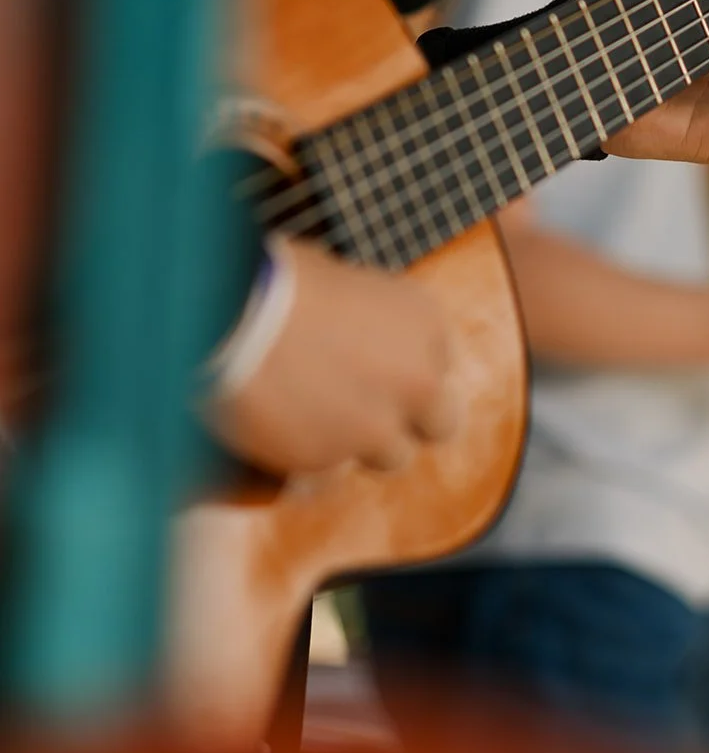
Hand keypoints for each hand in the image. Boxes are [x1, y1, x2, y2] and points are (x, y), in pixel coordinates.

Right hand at [206, 238, 455, 474]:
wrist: (224, 318)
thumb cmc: (272, 279)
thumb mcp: (335, 277)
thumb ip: (361, 313)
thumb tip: (348, 324)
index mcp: (424, 319)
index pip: (440, 358)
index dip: (405, 363)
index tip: (376, 363)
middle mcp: (417, 379)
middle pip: (441, 422)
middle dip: (408, 418)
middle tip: (368, 408)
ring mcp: (377, 428)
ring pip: (390, 456)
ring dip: (360, 443)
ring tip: (313, 418)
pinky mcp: (328, 464)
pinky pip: (329, 475)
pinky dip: (309, 463)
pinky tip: (281, 436)